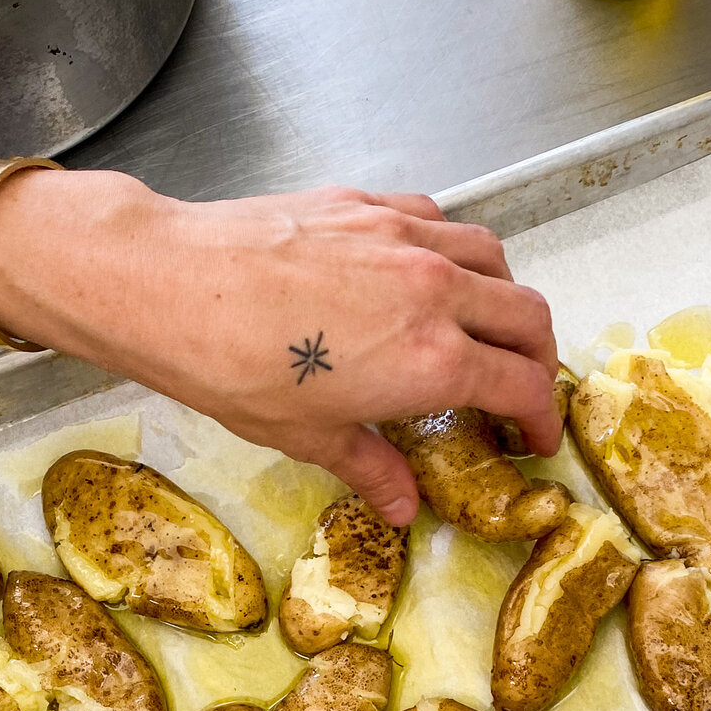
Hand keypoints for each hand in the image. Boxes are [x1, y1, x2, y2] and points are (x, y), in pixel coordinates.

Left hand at [0, 174, 560, 524]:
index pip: (523, 387)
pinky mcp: (370, 204)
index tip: (534, 438)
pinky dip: (456, 251)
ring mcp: (406, 239)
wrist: (170, 284)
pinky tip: (429, 272)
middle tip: (522, 389)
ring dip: (506, 298)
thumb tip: (403, 506)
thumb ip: (372, 468)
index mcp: (432, 361)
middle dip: (540, 360)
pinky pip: (442, 221)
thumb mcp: (307, 436)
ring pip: (496, 260)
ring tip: (486, 327)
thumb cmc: (230, 366)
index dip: (540, 419)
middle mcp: (436, 293)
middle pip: (529, 319)